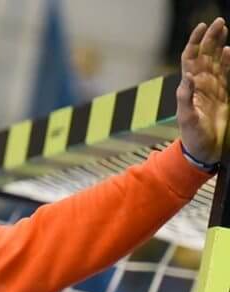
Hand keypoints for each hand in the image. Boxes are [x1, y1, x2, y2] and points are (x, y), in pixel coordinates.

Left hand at [177, 18, 229, 163]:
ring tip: (224, 29)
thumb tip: (188, 78)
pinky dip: (228, 62)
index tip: (201, 27)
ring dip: (219, 45)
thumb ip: (185, 98)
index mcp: (189, 86)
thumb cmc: (191, 136)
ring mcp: (213, 88)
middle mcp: (200, 84)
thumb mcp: (186, 118)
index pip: (191, 58)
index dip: (195, 42)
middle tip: (219, 22)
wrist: (203, 150)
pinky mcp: (224, 95)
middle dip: (210, 38)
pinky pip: (227, 74)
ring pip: (216, 61)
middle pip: (205, 55)